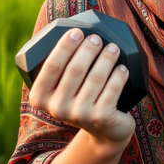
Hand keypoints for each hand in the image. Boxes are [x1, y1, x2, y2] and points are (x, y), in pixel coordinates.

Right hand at [29, 28, 135, 148]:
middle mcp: (57, 108)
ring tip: (113, 48)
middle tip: (97, 38)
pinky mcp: (101, 118)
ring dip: (106, 58)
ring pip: (96, 77)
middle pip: (75, 69)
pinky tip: (123, 68)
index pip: (51, 66)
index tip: (77, 31)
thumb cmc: (83, 99)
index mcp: (40, 97)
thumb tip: (74, 33)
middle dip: (88, 49)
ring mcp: (79, 115)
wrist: (104, 131)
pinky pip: (112, 89)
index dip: (64, 46)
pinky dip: (119, 75)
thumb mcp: (64, 88)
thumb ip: (62, 68)